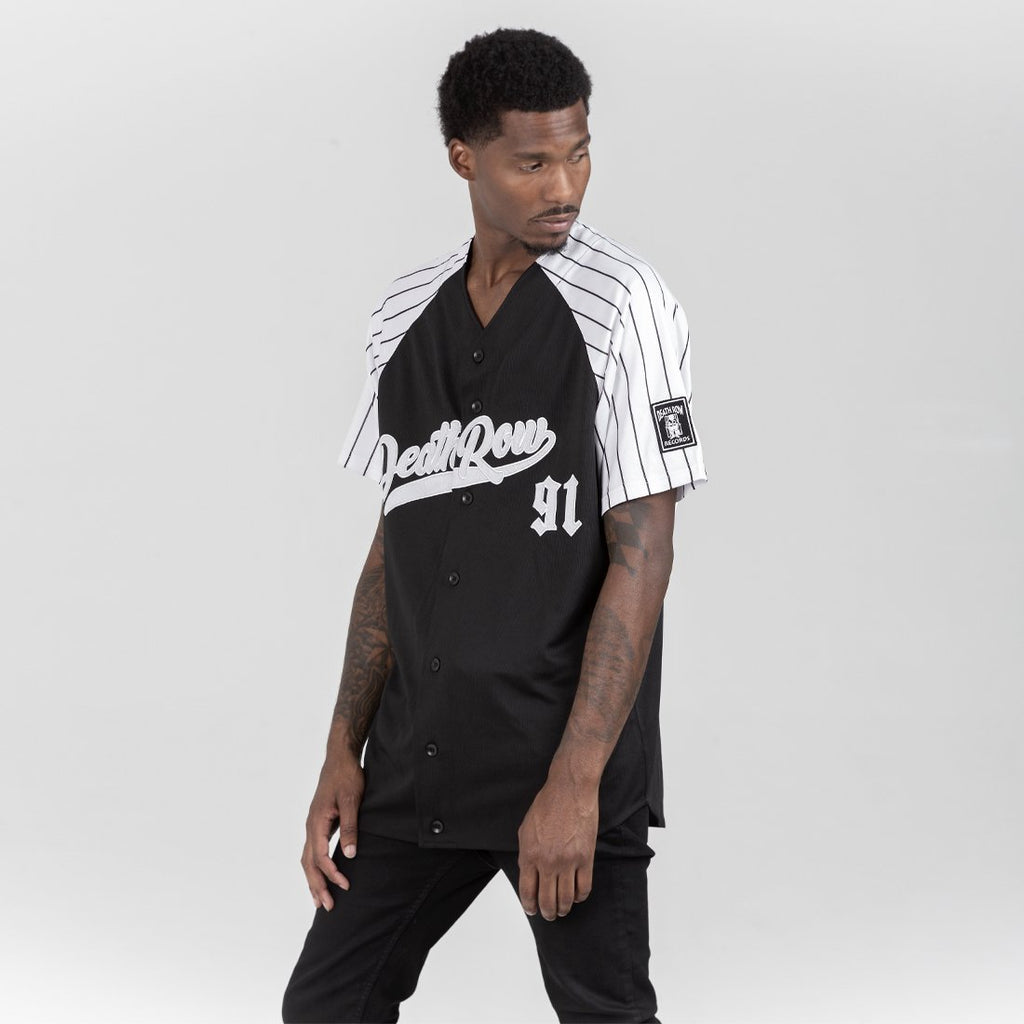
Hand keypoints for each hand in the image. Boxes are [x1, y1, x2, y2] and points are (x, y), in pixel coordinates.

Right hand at [300, 755, 364, 911]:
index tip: (345, 886)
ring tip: (320, 900)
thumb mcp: (352, 800)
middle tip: (327, 907)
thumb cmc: (347, 776)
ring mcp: (313, 825)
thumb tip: (349, 855)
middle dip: (316, 886)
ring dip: (313, 880)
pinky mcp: (319, 823)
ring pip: (307, 859)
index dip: (331, 874)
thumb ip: (350, 827)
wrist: (340, 758)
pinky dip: (315, 867)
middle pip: (308, 863)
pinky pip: (312, 851)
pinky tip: (323, 875)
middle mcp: (310, 826)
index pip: (320, 856)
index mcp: (317, 822)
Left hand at [517, 777, 598, 920]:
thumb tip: (528, 874)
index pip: (527, 892)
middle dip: (547, 912)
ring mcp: (568, 861)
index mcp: (529, 854)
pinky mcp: (586, 858)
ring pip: (566, 899)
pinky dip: (580, 897)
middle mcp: (547, 862)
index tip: (532, 910)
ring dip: (564, 909)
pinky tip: (577, 896)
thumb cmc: (547, 805)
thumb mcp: (526, 829)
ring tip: (563, 909)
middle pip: (547, 901)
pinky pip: (584, 888)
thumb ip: (526, 854)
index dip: (530, 906)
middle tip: (549, 914)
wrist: (569, 790)